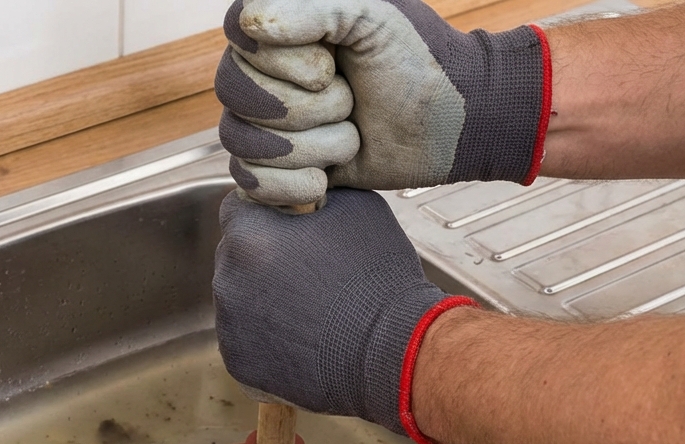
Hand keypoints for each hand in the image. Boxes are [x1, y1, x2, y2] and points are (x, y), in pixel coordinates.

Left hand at [213, 188, 473, 443]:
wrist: (393, 352)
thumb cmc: (378, 276)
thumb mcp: (356, 206)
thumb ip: (313, 192)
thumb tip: (301, 193)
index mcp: (249, 236)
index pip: (237, 207)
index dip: (265, 211)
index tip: (288, 222)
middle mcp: (227, 280)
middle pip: (235, 255)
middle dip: (263, 255)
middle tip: (306, 268)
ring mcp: (229, 327)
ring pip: (238, 298)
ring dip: (262, 296)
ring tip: (309, 306)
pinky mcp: (239, 363)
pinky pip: (244, 338)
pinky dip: (266, 335)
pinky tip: (302, 335)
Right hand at [216, 0, 549, 206]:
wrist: (451, 124)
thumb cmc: (418, 60)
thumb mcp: (372, 15)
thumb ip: (311, 8)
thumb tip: (250, 24)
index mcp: (281, 26)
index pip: (239, 39)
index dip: (278, 62)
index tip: (328, 67)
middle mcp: (263, 73)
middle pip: (234, 94)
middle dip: (302, 108)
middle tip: (350, 102)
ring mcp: (265, 123)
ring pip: (241, 142)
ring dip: (309, 148)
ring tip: (351, 139)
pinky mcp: (276, 170)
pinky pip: (250, 183)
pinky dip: (293, 186)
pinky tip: (328, 178)